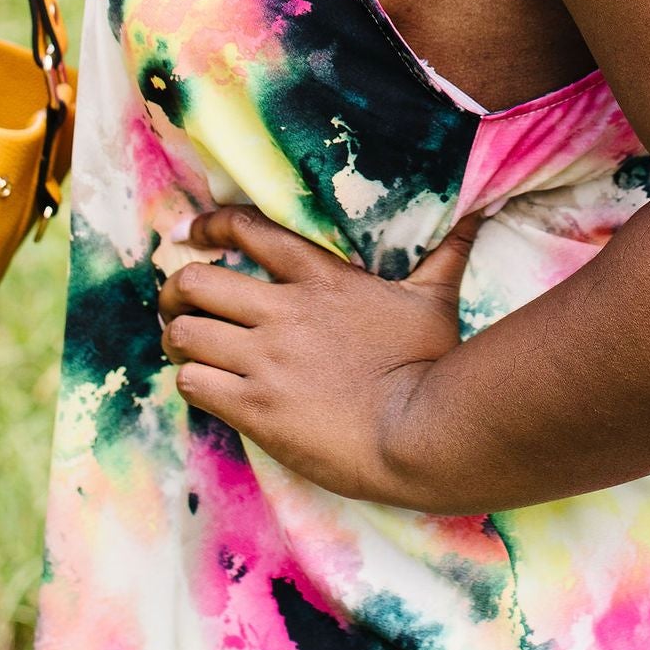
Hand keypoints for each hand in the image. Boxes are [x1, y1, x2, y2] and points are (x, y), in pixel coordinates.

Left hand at [158, 205, 481, 506]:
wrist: (422, 433)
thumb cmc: (432, 365)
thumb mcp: (434, 299)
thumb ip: (443, 254)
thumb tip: (473, 217)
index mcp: (321, 279)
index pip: (248, 232)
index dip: (209, 227)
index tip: (190, 236)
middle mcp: (283, 312)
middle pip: (196, 282)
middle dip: (176, 290)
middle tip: (178, 304)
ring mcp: (266, 361)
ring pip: (185, 332)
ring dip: (176, 337)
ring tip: (182, 347)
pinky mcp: (255, 408)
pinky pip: (193, 383)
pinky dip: (189, 380)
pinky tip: (203, 385)